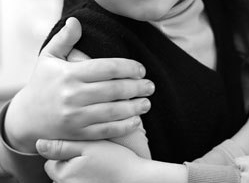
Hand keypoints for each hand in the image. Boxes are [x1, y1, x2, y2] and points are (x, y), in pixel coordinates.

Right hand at [4, 17, 154, 152]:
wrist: (25, 118)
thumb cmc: (42, 83)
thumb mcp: (48, 57)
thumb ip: (64, 39)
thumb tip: (76, 20)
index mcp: (70, 74)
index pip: (107, 68)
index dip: (129, 68)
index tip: (141, 69)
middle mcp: (73, 96)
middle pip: (114, 90)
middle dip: (137, 87)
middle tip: (150, 85)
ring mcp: (75, 117)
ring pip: (113, 112)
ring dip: (135, 107)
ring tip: (147, 102)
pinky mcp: (77, 134)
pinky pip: (105, 131)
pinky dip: (123, 127)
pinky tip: (136, 121)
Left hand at [36, 139, 186, 182]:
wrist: (136, 179)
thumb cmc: (116, 161)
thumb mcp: (91, 146)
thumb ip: (64, 145)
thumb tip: (39, 143)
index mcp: (63, 173)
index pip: (52, 159)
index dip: (68, 149)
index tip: (84, 146)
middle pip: (59, 171)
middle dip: (71, 162)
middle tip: (93, 155)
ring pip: (69, 179)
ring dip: (78, 172)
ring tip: (98, 166)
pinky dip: (86, 179)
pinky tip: (100, 174)